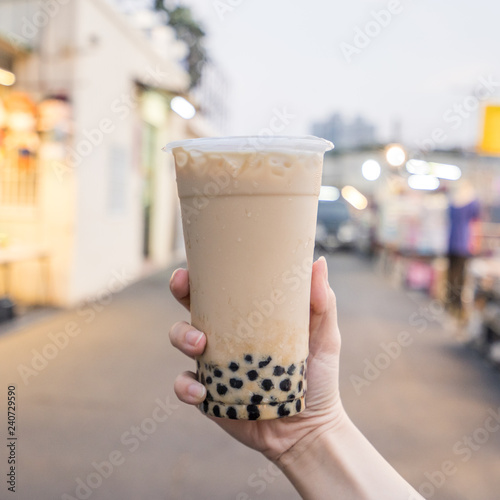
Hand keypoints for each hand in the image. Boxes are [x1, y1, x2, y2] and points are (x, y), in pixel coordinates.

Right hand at [169, 257, 345, 462]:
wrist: (311, 427)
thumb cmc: (317, 376)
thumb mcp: (323, 337)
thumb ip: (321, 303)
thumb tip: (318, 261)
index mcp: (246, 319)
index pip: (220, 289)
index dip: (204, 272)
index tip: (196, 262)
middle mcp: (224, 337)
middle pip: (191, 305)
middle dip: (180, 291)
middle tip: (183, 288)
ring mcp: (213, 365)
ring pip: (181, 340)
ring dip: (181, 336)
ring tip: (200, 344)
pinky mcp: (208, 394)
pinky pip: (184, 386)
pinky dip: (186, 386)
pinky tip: (202, 390)